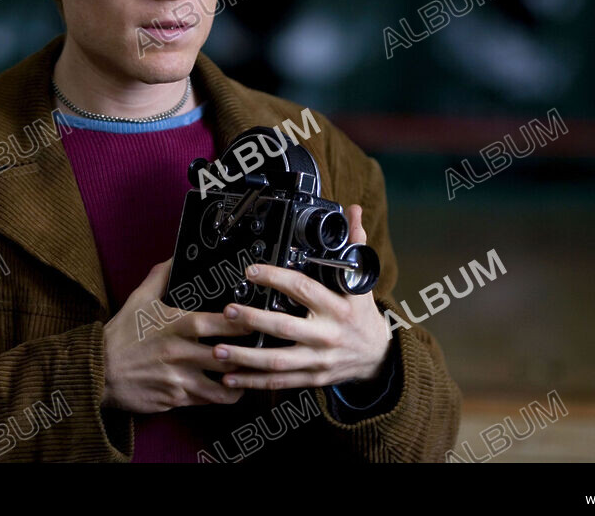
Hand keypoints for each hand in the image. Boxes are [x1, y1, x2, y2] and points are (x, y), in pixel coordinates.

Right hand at [101, 256, 248, 413]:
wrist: (98, 372)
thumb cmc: (121, 335)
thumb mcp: (139, 299)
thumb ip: (161, 276)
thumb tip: (176, 255)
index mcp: (177, 326)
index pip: (218, 323)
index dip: (242, 322)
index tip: (259, 317)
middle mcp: (182, 353)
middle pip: (227, 356)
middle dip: (250, 354)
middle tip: (267, 348)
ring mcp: (180, 379)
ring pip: (222, 385)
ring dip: (240, 379)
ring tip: (252, 372)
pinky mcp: (176, 399)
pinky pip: (207, 400)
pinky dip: (221, 394)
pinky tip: (230, 387)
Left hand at [211, 204, 391, 389]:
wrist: (377, 356)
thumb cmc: (362, 315)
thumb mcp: (361, 281)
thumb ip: (355, 245)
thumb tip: (353, 212)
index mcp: (337, 306)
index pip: (303, 289)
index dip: (276, 278)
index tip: (252, 271)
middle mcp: (326, 334)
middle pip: (285, 328)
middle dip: (253, 320)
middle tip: (227, 311)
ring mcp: (318, 360)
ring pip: (277, 362)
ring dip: (244, 357)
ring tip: (217, 349)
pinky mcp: (311, 378)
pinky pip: (278, 382)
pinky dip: (252, 382)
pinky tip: (229, 378)